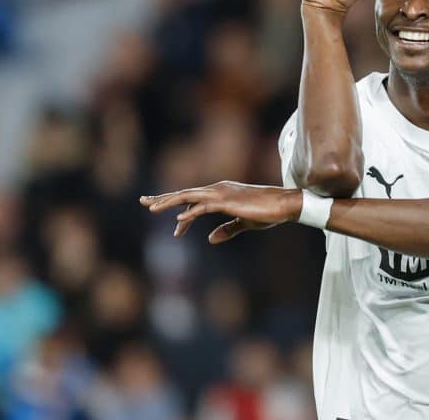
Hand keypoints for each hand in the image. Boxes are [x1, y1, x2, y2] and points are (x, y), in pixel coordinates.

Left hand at [139, 181, 301, 243]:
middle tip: (143, 201)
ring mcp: (221, 194)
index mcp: (221, 193)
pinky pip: (203, 207)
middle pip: (184, 193)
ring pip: (188, 197)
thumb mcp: (244, 222)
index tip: (167, 221)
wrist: (284, 204)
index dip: (177, 207)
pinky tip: (177, 222)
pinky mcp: (227, 202)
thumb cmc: (267, 212)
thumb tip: (210, 239)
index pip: (192, 198)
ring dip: (169, 202)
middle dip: (163, 198)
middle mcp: (218, 189)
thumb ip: (227, 229)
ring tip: (151, 208)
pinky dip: (189, 213)